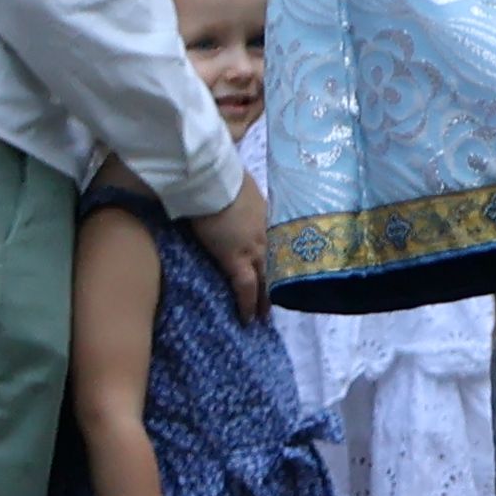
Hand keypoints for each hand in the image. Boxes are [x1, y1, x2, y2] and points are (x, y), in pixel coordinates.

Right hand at [192, 175, 271, 323]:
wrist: (213, 180)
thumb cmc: (224, 177)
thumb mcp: (245, 187)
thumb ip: (248, 199)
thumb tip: (241, 197)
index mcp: (270, 217)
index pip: (279, 245)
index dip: (279, 260)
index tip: (281, 271)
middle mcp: (268, 235)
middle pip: (278, 265)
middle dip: (278, 283)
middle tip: (279, 300)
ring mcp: (255, 248)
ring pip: (266, 279)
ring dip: (265, 299)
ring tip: (264, 316)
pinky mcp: (235, 259)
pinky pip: (245, 286)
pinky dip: (247, 303)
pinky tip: (247, 318)